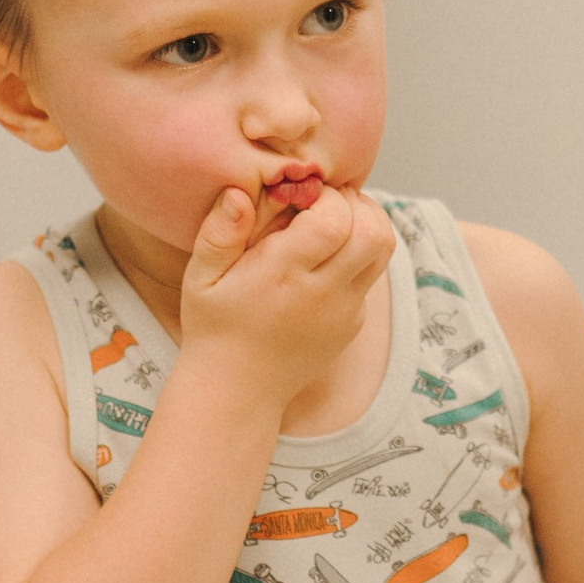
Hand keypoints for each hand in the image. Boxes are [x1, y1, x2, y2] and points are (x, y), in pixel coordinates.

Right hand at [175, 179, 395, 413]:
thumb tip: (238, 192)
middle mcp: (323, 293)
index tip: (304, 194)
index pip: (335, 220)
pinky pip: (370, 277)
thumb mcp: (201, 278)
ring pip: (383, 252)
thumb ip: (220, 232)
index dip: (328, 196)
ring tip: (336, 220)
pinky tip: (325, 259)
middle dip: (357, 204)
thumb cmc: (214, 326)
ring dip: (367, 225)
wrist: (237, 390)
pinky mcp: (353, 324)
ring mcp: (344, 312)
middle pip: (374, 233)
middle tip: (328, 201)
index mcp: (283, 275)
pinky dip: (359, 256)